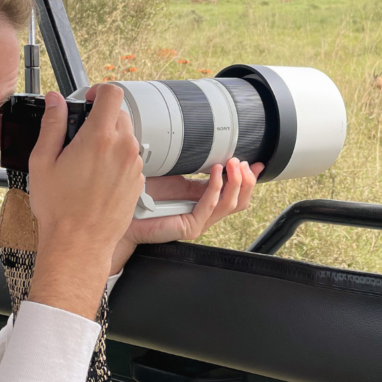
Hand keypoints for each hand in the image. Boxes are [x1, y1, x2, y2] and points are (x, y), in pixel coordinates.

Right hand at [27, 86, 143, 318]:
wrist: (79, 243)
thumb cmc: (59, 208)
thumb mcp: (42, 162)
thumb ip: (51, 125)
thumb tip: (54, 100)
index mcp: (99, 137)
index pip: (112, 93)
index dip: (99, 91)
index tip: (88, 100)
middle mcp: (123, 148)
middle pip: (119, 115)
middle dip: (101, 118)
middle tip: (80, 135)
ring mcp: (134, 165)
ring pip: (126, 138)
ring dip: (110, 141)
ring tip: (87, 162)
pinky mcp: (139, 182)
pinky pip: (131, 160)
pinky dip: (117, 161)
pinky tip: (98, 179)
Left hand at [110, 158, 262, 272]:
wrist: (123, 214)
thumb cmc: (144, 196)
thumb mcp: (176, 177)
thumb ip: (195, 172)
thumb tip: (212, 155)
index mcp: (204, 202)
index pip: (236, 193)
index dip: (249, 179)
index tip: (258, 163)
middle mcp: (205, 214)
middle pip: (240, 202)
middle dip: (246, 180)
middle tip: (242, 162)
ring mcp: (199, 222)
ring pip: (230, 204)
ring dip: (234, 182)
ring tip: (232, 163)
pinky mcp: (190, 226)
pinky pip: (210, 205)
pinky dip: (215, 187)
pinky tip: (215, 171)